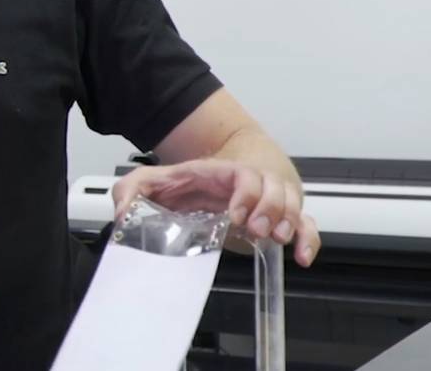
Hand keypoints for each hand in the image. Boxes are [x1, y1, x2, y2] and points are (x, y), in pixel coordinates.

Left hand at [111, 158, 320, 267]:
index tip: (234, 217)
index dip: (246, 195)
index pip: (245, 175)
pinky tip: (301, 257)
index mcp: (222, 174)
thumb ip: (130, 191)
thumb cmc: (180, 183)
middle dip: (271, 210)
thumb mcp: (149, 182)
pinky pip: (306, 224)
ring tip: (275, 240)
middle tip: (255, 231)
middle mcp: (250, 184)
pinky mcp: (275, 220)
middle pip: (276, 188)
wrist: (201, 180)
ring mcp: (266, 201)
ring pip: (294, 203)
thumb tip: (121, 213)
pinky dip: (309, 239)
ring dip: (290, 222)